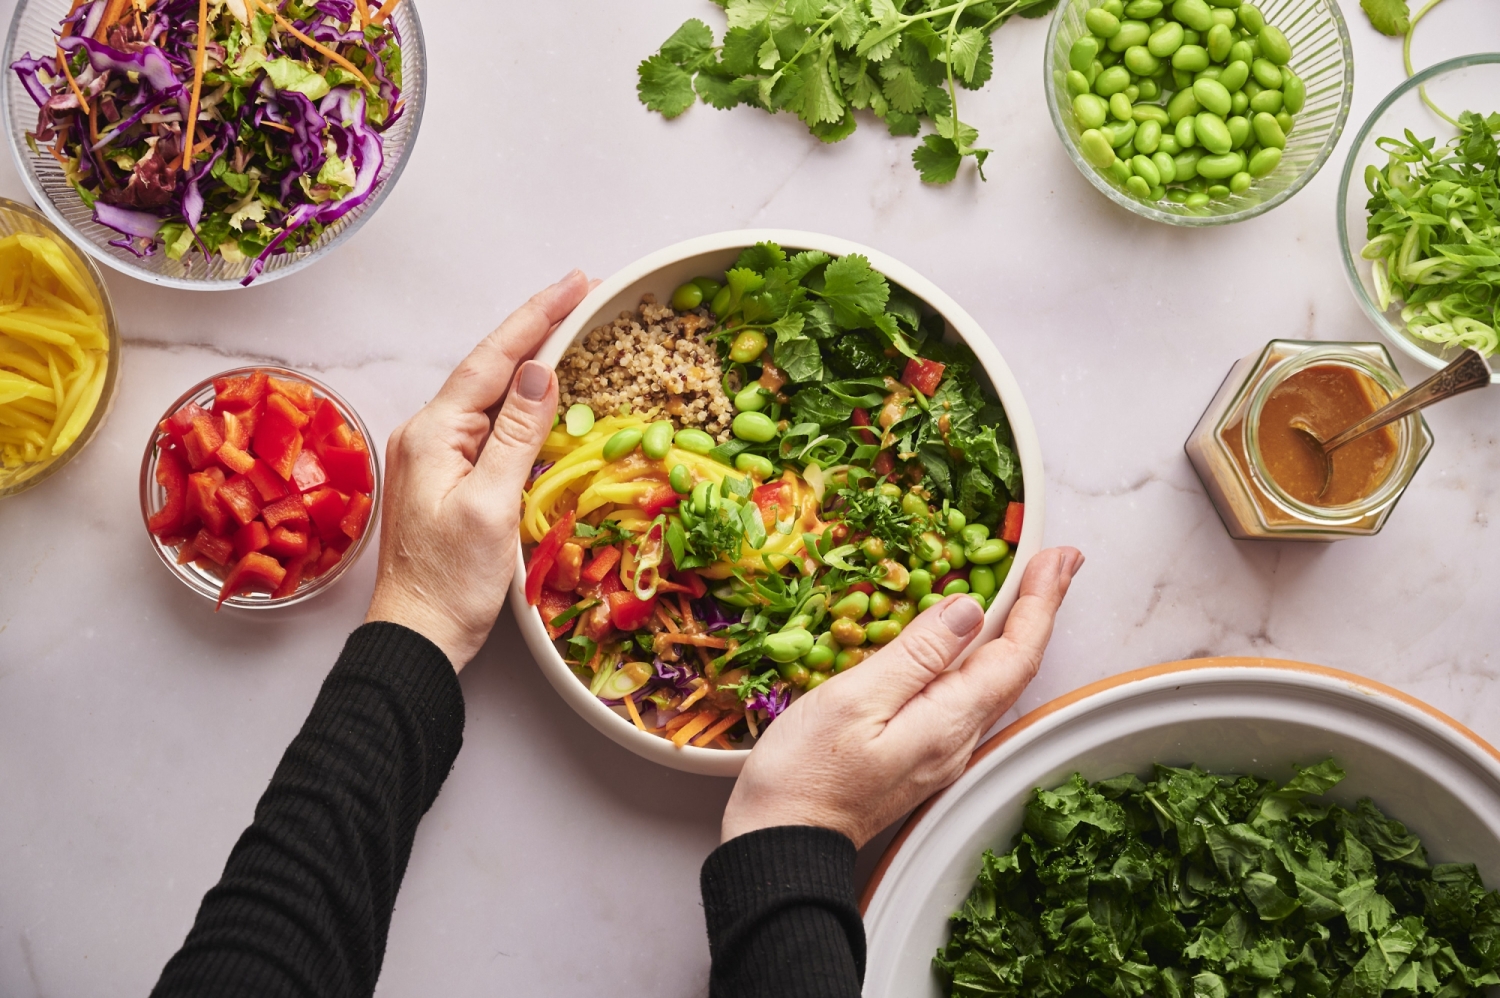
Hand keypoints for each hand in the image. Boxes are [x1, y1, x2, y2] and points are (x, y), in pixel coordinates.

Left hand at [365, 272, 589, 668]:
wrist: (417, 636)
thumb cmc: (452, 583)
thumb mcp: (492, 506)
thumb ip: (516, 435)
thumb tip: (541, 372)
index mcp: (434, 432)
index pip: (493, 360)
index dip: (537, 317)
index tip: (575, 283)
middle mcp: (427, 434)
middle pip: (489, 368)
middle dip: (537, 330)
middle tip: (582, 295)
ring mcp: (434, 455)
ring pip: (488, 395)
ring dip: (528, 362)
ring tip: (570, 329)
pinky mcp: (446, 477)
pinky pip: (486, 424)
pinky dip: (518, 402)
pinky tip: (540, 394)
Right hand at [720, 547, 1083, 847]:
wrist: (783, 842)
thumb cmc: (806, 772)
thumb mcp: (856, 700)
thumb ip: (916, 655)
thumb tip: (969, 610)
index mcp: (948, 721)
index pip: (1015, 653)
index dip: (1041, 602)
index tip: (1059, 559)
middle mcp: (958, 739)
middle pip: (1014, 666)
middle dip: (1039, 609)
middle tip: (1059, 562)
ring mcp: (941, 749)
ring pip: (994, 680)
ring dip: (1015, 630)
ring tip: (1028, 589)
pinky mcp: (919, 752)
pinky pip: (966, 693)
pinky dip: (981, 655)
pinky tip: (971, 641)